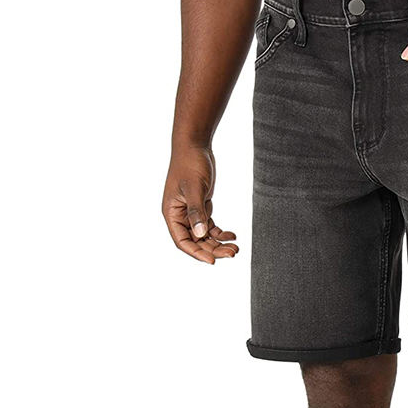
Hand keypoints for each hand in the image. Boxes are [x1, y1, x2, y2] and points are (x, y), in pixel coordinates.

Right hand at [162, 146, 238, 263]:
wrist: (194, 146)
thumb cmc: (190, 164)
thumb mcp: (194, 188)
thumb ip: (196, 212)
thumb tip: (200, 235)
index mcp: (171, 213)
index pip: (182, 241)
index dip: (197, 253)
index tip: (213, 261)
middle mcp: (179, 216)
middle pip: (196, 241)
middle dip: (214, 249)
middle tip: (232, 253)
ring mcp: (190, 213)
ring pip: (204, 236)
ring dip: (219, 243)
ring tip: (235, 248)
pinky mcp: (201, 207)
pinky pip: (210, 226)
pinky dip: (221, 233)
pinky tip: (232, 236)